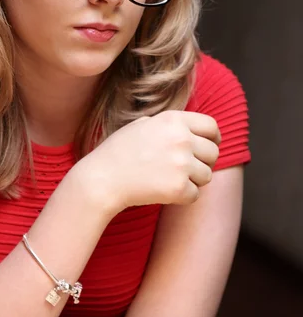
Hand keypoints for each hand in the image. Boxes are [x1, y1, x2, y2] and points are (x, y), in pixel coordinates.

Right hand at [75, 111, 220, 216]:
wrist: (102, 179)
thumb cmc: (119, 152)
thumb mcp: (142, 124)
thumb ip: (169, 124)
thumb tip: (194, 130)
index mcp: (173, 120)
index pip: (211, 126)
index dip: (213, 137)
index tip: (210, 145)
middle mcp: (181, 139)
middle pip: (213, 152)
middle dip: (202, 161)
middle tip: (182, 168)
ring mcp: (181, 163)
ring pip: (207, 175)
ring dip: (192, 180)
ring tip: (167, 178)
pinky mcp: (179, 187)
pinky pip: (195, 194)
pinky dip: (182, 196)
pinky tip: (162, 190)